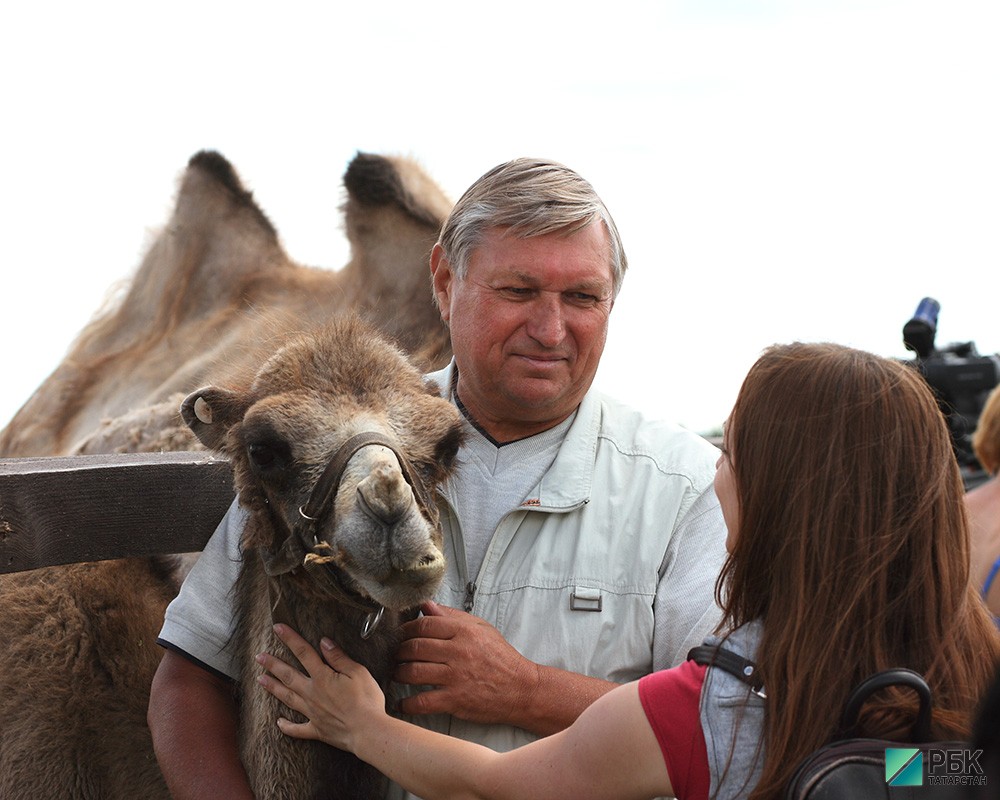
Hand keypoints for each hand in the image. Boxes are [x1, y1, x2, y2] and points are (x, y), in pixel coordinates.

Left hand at [256, 624, 386, 751]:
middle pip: (288, 676)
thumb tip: (323, 642)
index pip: (303, 653)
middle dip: (273, 665)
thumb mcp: (358, 672)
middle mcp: (312, 694)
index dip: (290, 639)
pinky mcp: (317, 730)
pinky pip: (297, 729)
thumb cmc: (367, 700)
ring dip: (273, 688)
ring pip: (288, 698)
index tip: (278, 628)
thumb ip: (339, 658)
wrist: (368, 732)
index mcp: (323, 677)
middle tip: (259, 657)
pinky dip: (287, 726)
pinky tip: (278, 722)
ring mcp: (312, 713)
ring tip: (260, 680)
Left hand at [393, 601, 540, 725]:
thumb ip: (453, 616)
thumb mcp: (481, 629)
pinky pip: (422, 701)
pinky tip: (403, 703)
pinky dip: (408, 703)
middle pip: (414, 647)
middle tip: (395, 655)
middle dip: (399, 652)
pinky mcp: (455, 700)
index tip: (401, 635)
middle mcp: (458, 652)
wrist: (521, 689)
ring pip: (413, 672)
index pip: (424, 625)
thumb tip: (427, 605)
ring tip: (397, 675)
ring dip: (399, 674)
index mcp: (464, 632)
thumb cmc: (500, 658)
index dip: (406, 630)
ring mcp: (455, 677)